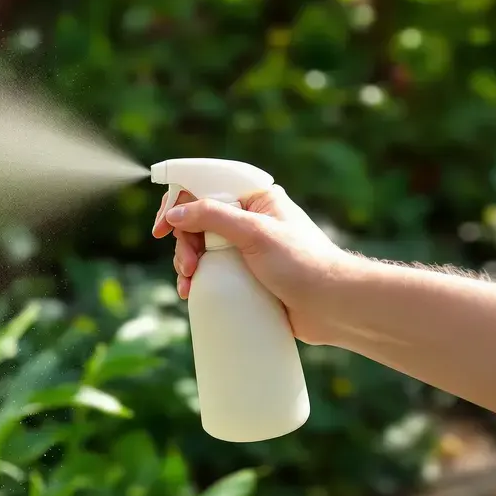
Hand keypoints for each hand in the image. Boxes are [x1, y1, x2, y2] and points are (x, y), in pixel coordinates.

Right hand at [151, 185, 353, 344]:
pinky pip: (211, 271)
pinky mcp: (246, 275)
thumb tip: (174, 213)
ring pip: (200, 247)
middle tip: (188, 266)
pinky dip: (196, 279)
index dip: (177, 203)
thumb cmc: (303, 264)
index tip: (161, 227)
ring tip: (189, 284)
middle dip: (183, 243)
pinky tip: (191, 293)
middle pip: (196, 221)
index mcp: (254, 199)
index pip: (205, 188)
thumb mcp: (255, 233)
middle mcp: (248, 219)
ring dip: (186, 263)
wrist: (333, 307)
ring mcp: (246, 248)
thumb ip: (213, 217)